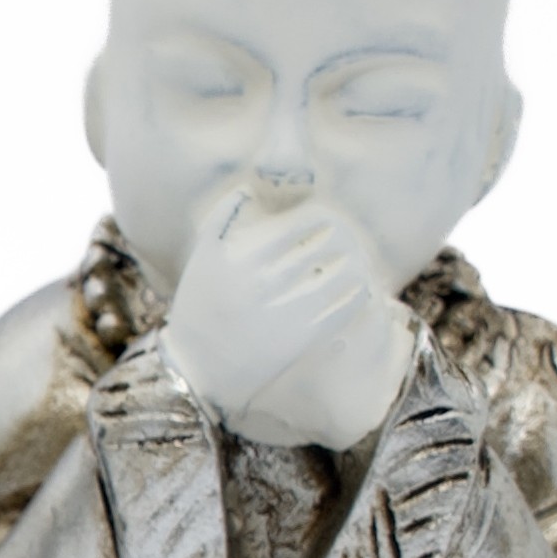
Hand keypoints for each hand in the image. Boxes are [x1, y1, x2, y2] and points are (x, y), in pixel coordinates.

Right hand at [163, 192, 412, 448]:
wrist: (198, 369)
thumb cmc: (200, 307)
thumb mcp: (200, 260)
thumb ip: (220, 219)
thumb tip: (248, 188)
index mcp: (239, 258)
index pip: (301, 222)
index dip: (322, 217)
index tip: (325, 221)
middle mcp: (261, 283)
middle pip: (326, 244)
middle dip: (342, 237)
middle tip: (345, 239)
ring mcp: (283, 312)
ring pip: (343, 273)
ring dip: (354, 262)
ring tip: (352, 262)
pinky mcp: (300, 338)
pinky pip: (345, 307)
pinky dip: (358, 293)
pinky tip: (355, 289)